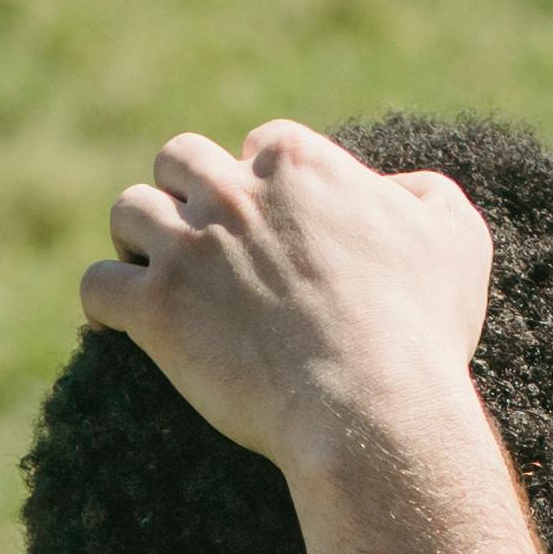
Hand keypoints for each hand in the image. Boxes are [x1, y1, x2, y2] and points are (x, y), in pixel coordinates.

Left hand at [79, 121, 497, 481]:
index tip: (267, 218)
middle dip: (185, 190)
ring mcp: (188, 248)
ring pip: (128, 209)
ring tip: (151, 271)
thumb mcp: (456, 242)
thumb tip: (398, 187)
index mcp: (299, 164)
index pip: (261, 143)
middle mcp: (234, 192)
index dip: (262, 179)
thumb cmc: (420, 332)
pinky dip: (102, 300)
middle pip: (179, 159)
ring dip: (137, 237)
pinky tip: (116, 320)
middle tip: (198, 237)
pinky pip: (96, 284)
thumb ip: (427, 195)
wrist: (372, 411)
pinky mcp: (154, 307)